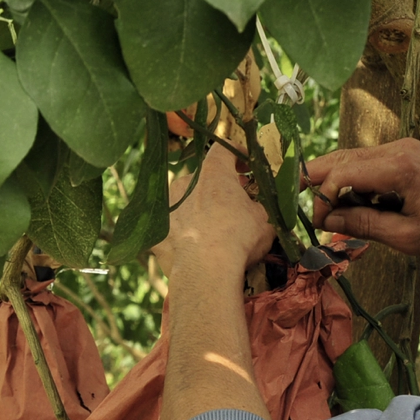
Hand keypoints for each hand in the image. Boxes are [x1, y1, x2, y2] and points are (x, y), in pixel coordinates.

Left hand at [158, 144, 274, 276]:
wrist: (205, 270)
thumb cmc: (239, 238)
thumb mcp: (264, 219)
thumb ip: (257, 207)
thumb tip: (255, 207)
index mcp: (213, 173)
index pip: (223, 149)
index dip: (236, 153)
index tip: (245, 165)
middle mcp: (186, 183)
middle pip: (203, 178)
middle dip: (218, 188)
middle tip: (233, 205)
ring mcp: (167, 206)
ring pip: (184, 202)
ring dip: (198, 209)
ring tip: (212, 230)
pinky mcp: (156, 231)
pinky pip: (172, 227)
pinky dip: (183, 234)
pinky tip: (194, 249)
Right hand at [304, 139, 419, 260]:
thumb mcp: (407, 237)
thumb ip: (364, 225)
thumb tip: (329, 221)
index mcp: (400, 167)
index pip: (343, 173)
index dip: (323, 198)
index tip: (319, 224)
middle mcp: (399, 149)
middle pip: (343, 158)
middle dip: (319, 181)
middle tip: (299, 201)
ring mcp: (404, 148)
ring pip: (354, 159)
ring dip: (337, 182)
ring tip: (327, 210)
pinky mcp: (408, 154)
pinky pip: (370, 163)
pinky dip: (356, 181)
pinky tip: (353, 204)